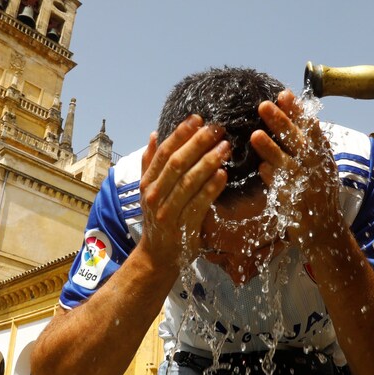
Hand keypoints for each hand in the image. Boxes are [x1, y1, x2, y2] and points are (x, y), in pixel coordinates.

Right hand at [138, 114, 230, 264]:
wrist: (157, 256)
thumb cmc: (158, 219)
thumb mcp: (149, 190)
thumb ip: (150, 162)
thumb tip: (155, 134)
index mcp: (148, 182)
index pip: (164, 152)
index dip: (181, 134)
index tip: (197, 118)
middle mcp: (155, 195)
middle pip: (177, 163)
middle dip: (198, 143)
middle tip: (217, 129)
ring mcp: (168, 211)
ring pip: (189, 181)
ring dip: (208, 162)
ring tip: (225, 147)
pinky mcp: (184, 226)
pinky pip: (199, 203)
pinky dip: (211, 188)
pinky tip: (223, 174)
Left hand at [251, 90, 343, 247]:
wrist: (325, 229)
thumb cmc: (317, 192)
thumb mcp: (318, 165)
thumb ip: (305, 143)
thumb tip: (292, 113)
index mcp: (323, 155)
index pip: (311, 127)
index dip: (298, 111)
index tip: (284, 94)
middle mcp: (318, 168)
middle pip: (299, 141)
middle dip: (282, 122)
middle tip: (263, 105)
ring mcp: (308, 186)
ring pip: (289, 163)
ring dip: (272, 149)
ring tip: (255, 135)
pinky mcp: (298, 204)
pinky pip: (283, 187)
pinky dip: (273, 177)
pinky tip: (262, 168)